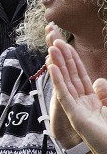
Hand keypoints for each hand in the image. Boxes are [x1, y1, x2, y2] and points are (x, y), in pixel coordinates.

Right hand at [47, 33, 106, 153]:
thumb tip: (99, 81)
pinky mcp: (73, 113)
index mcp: (88, 100)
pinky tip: (53, 68)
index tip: (66, 45)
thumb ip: (103, 94)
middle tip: (55, 40)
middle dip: (63, 57)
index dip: (72, 60)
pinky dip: (58, 80)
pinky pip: (64, 93)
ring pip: (64, 81)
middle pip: (69, 75)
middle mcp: (78, 102)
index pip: (78, 75)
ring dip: (57, 64)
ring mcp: (74, 107)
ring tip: (52, 48)